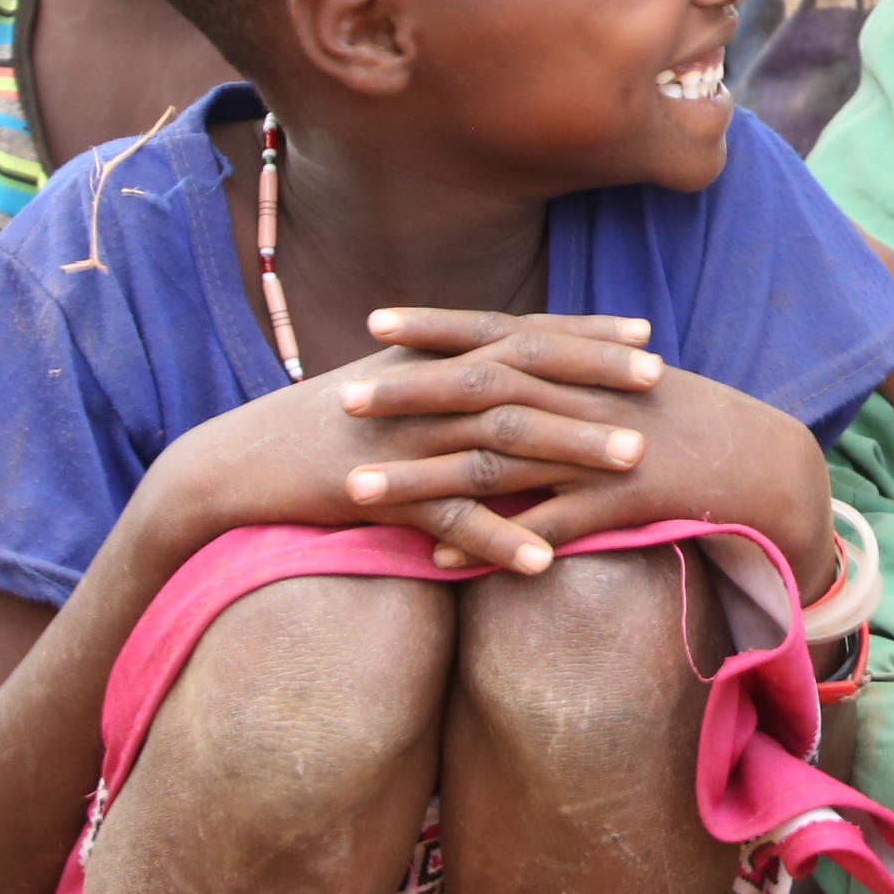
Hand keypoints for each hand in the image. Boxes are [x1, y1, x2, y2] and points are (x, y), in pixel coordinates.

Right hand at [134, 315, 668, 576]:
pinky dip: (494, 539)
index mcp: (428, 361)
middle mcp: (421, 393)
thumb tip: (519, 360)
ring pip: (498, 442)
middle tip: (661, 387)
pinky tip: (543, 561)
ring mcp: (400, 443)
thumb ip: (453, 369)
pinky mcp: (374, 495)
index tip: (648, 333)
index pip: (521, 337)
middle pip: (522, 379)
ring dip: (570, 452)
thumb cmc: (326, 426)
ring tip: (634, 465)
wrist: (232, 465)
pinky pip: (445, 520)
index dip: (585, 334)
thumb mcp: (392, 385)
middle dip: (594, 380)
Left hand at [347, 310, 829, 584]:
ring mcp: (602, 450)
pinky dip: (488, 542)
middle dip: (409, 394)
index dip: (437, 326)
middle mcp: (588, 399)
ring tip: (358, 493)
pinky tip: (434, 556)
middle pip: (483, 390)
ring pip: (496, 460)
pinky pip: (541, 526)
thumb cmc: (700, 422)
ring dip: (422, 477)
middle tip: (342, 400)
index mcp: (590, 363)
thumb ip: (577, 370)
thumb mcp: (637, 382)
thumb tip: (521, 360)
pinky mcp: (618, 502)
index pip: (500, 332)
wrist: (769, 463)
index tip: (376, 321)